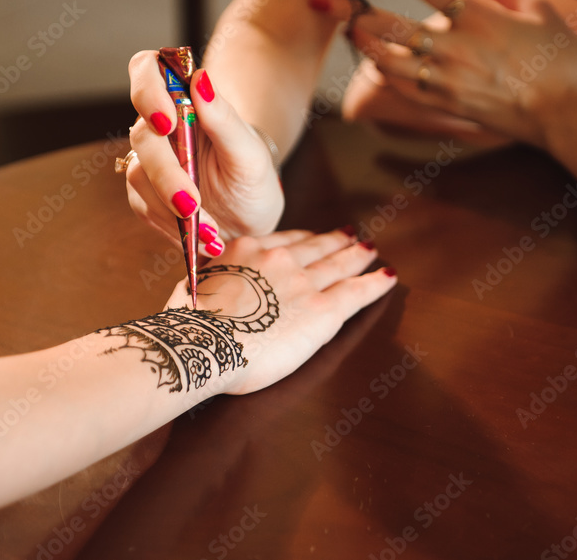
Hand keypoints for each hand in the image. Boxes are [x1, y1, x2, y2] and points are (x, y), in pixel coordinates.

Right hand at [127, 51, 284, 256]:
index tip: (166, 121)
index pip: (146, 69)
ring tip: (211, 232)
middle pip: (143, 136)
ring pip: (138, 176)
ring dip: (172, 208)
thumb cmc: (254, 178)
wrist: (251, 218)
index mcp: (184, 101)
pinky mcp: (145, 194)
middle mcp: (161, 127)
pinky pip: (145, 207)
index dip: (146, 89)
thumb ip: (224, 118)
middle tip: (192, 205)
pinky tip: (201, 237)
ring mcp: (148, 161)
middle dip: (167, 174)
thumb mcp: (249, 154)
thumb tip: (201, 78)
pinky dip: (172, 226)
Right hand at [162, 229, 396, 395]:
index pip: (284, 241)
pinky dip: (374, 282)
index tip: (312, 237)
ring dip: (357, 255)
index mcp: (247, 250)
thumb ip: (214, 278)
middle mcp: (279, 260)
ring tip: (369, 249)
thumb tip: (212, 282)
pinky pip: (356, 291)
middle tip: (350, 234)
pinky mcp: (323, 309)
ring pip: (339, 264)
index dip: (303, 239)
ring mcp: (304, 282)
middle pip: (316, 247)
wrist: (202, 341)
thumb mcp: (194, 284)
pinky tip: (387, 276)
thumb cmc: (189, 323)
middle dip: (335, 240)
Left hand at [313, 0, 576, 149]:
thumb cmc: (561, 58)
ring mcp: (445, 79)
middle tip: (328, 0)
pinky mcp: (444, 104)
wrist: (567, 113)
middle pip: (389, 26)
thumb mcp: (539, 6)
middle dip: (354, 11)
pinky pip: (400, 88)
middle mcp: (453, 47)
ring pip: (385, 61)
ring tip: (350, 31)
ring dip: (363, 46)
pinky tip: (375, 64)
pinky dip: (383, 74)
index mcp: (476, 16)